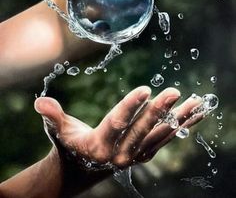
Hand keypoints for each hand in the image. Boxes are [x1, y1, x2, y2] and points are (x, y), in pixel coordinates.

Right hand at [35, 86, 202, 170]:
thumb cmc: (69, 144)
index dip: (130, 106)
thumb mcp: (59, 130)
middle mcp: (120, 154)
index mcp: (99, 145)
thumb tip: (40, 103)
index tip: (145, 89)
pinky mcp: (144, 154)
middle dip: (159, 111)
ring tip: (197, 103)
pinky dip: (182, 127)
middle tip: (175, 92)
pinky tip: (195, 114)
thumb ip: (52, 116)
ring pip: (160, 136)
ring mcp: (135, 156)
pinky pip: (166, 139)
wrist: (81, 170)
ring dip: (179, 119)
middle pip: (142, 130)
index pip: (117, 123)